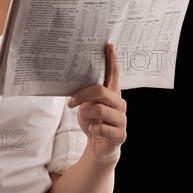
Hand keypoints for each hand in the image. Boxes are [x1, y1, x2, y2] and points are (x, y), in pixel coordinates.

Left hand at [68, 43, 126, 161]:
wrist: (98, 147)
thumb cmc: (92, 121)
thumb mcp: (87, 105)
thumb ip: (87, 93)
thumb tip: (72, 78)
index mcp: (112, 93)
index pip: (114, 73)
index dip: (112, 59)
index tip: (109, 45)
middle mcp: (119, 103)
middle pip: (101, 90)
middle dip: (82, 95)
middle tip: (71, 103)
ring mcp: (122, 119)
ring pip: (99, 109)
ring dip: (86, 114)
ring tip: (85, 119)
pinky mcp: (121, 134)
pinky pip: (101, 127)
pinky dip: (92, 128)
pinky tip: (93, 130)